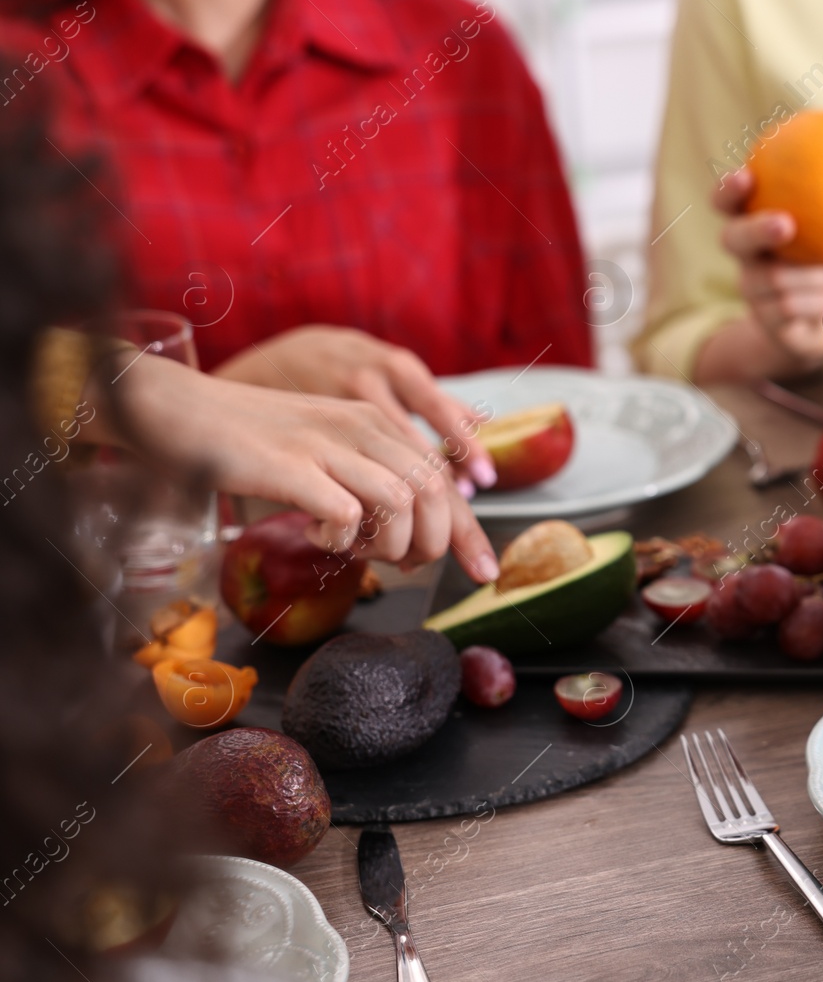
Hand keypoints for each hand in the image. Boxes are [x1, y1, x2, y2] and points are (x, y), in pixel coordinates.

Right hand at [106, 353, 499, 581]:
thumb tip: (407, 535)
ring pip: (402, 502)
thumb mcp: (325, 450)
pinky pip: (345, 513)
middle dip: (434, 544)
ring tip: (359, 553)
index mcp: (376, 421)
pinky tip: (319, 539)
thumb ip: (368, 479)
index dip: (468, 530)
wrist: (177, 410)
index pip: (444, 478)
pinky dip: (342, 540)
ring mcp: (325, 443)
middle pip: (437, 492)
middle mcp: (361, 425)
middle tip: (402, 566)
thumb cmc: (251, 442)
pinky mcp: (288, 466)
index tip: (485, 571)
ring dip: (390, 545)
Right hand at [712, 169, 822, 368]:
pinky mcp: (777, 332)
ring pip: (777, 280)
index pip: (727, 201)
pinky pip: (797, 315)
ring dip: (817, 277)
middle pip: (733, 240)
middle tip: (786, 224)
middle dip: (757, 229)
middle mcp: (749, 258)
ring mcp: (757, 297)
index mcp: (757, 224)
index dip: (729, 190)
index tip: (745, 177)